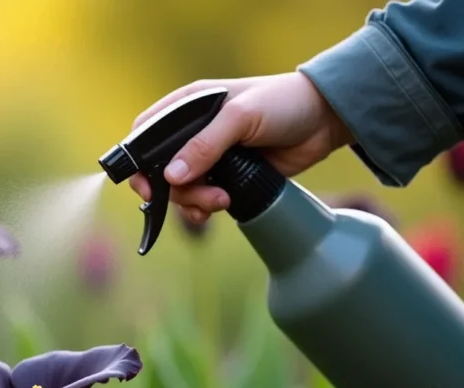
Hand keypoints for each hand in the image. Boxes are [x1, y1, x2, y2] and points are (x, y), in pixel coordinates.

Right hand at [127, 72, 352, 225]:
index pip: (145, 133)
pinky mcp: (227, 177)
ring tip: (222, 200)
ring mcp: (210, 157)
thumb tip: (171, 176)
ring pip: (181, 189)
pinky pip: (202, 199)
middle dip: (175, 189)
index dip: (138, 160)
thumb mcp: (241, 117)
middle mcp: (193, 132)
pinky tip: (221, 207)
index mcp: (187, 107)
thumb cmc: (283, 103)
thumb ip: (205, 145)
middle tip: (200, 197)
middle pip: (160, 169)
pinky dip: (205, 209)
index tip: (147, 185)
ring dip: (195, 201)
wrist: (325, 120)